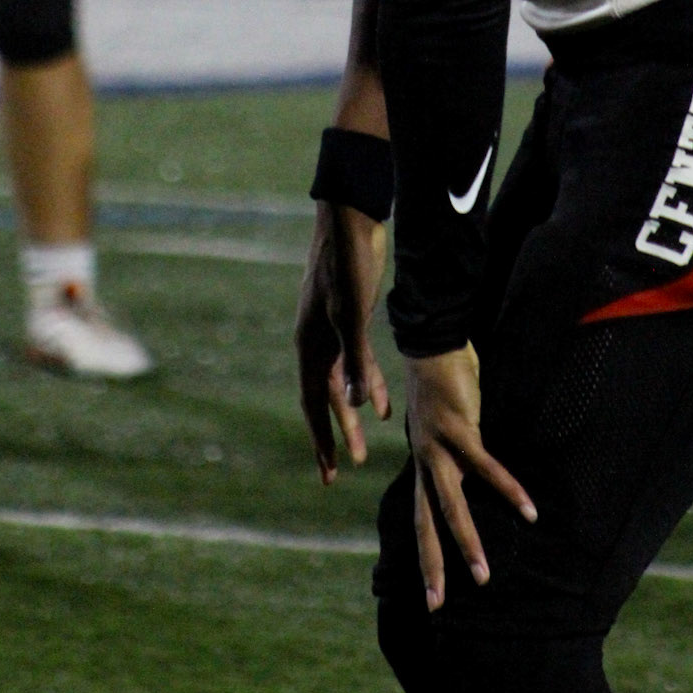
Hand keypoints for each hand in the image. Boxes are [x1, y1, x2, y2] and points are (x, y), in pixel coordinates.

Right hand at [296, 200, 390, 483]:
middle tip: (341, 470)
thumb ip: (355, 359)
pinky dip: (367, 385)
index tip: (329, 471)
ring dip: (352, 415)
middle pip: (324, 398)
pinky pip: (356, 363)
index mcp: (310, 343)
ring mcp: (331, 330)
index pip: (313, 401)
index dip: (321, 437)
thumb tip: (357, 405)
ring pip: (340, 384)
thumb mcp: (352, 313)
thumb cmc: (347, 265)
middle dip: (334, 433)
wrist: (351, 221)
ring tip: (364, 447)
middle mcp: (316, 342)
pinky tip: (382, 405)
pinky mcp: (349, 319)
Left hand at [405, 345, 536, 610]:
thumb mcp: (448, 426)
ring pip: (451, 504)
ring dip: (467, 541)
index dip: (426, 554)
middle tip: (436, 606)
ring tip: (483, 576)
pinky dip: (507, 489)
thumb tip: (476, 471)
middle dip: (433, 564)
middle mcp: (425, 460)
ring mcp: (438, 446)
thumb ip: (458, 452)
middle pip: (425, 522)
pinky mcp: (459, 429)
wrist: (432, 342)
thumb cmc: (445, 381)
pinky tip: (527, 510)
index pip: (421, 517)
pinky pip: (485, 467)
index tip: (430, 594)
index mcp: (423, 462)